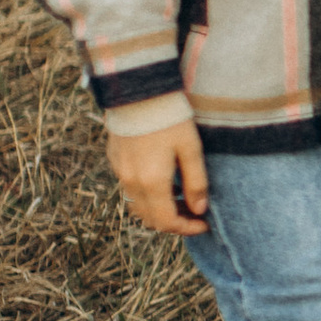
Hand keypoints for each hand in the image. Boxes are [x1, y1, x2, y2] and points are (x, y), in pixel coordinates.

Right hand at [108, 112, 209, 235]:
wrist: (138, 91)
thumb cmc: (170, 118)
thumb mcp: (191, 149)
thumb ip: (196, 182)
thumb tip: (200, 210)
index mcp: (151, 181)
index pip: (166, 222)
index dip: (186, 229)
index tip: (204, 224)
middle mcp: (131, 181)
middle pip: (150, 219)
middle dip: (174, 222)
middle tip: (195, 213)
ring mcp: (120, 171)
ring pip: (138, 207)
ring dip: (159, 210)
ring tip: (182, 198)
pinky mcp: (115, 160)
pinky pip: (130, 189)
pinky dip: (148, 196)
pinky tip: (165, 181)